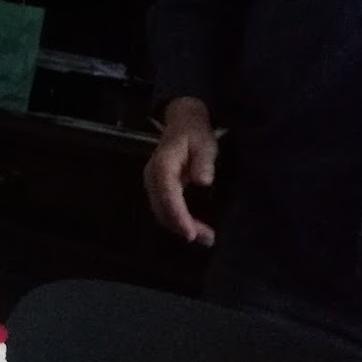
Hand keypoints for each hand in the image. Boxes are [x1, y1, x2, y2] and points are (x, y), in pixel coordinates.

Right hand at [142, 96, 218, 245]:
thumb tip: (203, 181)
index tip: (191, 233)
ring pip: (162, 212)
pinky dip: (179, 221)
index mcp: (163, 165)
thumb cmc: (195, 134)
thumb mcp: (205, 143)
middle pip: (162, 208)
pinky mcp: (159, 189)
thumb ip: (203, 161)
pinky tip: (196, 228)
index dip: (178, 216)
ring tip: (207, 237)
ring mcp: (153, 184)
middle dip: (182, 227)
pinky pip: (165, 209)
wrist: (183, 123)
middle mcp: (152, 176)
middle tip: (208, 238)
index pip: (167, 195)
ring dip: (181, 227)